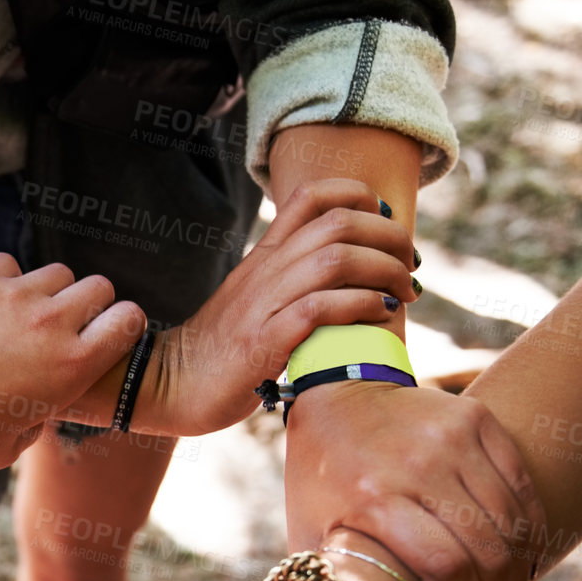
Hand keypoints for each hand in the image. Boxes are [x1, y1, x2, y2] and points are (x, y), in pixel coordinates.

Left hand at [0, 253, 144, 469]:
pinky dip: (6, 279)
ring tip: (27, 316)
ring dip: (50, 290)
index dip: (125, 326)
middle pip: (100, 286)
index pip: (130, 320)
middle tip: (68, 327)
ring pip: (58, 272)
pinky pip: (11, 263)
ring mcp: (16, 296)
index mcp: (72, 366)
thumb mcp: (11, 447)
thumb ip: (42, 418)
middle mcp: (52, 323)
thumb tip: (43, 403)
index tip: (108, 338)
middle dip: (92, 305)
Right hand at [152, 179, 417, 437]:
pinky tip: (381, 316)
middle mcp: (267, 270)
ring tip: (404, 293)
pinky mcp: (264, 342)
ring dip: (384, 271)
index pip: (313, 196)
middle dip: (391, 238)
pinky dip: (361, 306)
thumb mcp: (257, 301)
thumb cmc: (224, 351)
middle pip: (340, 222)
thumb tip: (348, 274)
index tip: (387, 223)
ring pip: (336, 259)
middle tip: (411, 267)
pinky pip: (320, 308)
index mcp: (266, 255)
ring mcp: (264, 304)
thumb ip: (293, 281)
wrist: (170, 385)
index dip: (361, 196)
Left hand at [286, 382, 545, 580]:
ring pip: (512, 522)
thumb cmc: (320, 477)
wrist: (336, 394)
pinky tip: (518, 559)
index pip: (447, 567)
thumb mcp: (309, 531)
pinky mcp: (475, 419)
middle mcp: (418, 464)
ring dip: (516, 571)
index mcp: (373, 498)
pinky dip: (528, 529)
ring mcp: (451, 438)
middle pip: (487, 550)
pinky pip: (520, 485)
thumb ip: (336, 580)